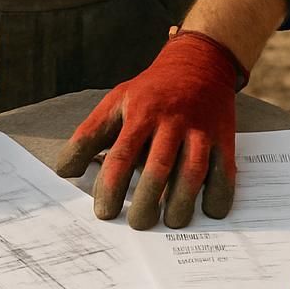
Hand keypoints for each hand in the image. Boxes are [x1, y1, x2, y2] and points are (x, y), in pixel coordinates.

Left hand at [55, 31, 242, 228]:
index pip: (121, 155)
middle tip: (137, 225)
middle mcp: (171, 120)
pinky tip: (209, 212)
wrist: (199, 63)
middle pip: (158, 166)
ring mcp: (200, 129)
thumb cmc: (150, 91)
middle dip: (147, 201)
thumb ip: (90, 135)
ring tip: (171, 223)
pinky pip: (224, 171)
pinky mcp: (224, 137)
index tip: (104, 213)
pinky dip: (219, 195)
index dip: (111, 187)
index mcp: (140, 112)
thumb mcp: (116, 102)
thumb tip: (65, 171)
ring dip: (181, 202)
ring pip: (192, 171)